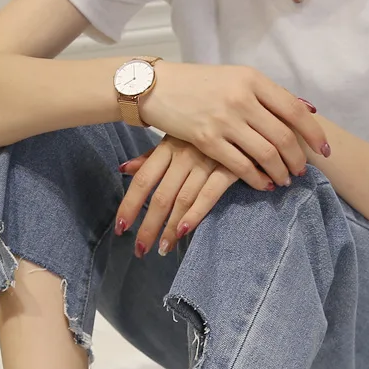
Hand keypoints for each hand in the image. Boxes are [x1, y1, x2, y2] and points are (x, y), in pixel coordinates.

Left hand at [117, 136, 238, 257]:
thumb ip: (151, 157)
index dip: (129, 205)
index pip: (143, 180)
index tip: (121, 228)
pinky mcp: (229, 168)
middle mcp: (184, 154)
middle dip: (149, 226)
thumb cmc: (208, 128)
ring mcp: (206, 161)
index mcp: (168, 146)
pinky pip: (209, 195)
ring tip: (163, 248)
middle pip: (160, 196)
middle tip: (141, 249)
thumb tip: (123, 170)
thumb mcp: (177, 136)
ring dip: (171, 228)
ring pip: (183, 200)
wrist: (248, 118)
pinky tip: (185, 232)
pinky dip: (196, 214)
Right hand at [140, 63, 328, 190]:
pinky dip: (257, 179)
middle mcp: (241, 98)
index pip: (294, 109)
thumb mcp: (235, 79)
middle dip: (297, 160)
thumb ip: (266, 95)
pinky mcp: (207, 139)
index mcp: (252, 79)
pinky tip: (263, 184)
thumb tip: (305, 109)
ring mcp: (224, 119)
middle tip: (300, 171)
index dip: (314, 134)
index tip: (324, 150)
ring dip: (280, 172)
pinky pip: (241, 166)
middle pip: (283, 137)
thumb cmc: (199, 84)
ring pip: (266, 154)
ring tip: (283, 180)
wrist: (156, 87)